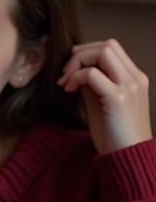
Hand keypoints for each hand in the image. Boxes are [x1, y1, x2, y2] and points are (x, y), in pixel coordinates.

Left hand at [57, 39, 151, 153]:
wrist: (128, 157)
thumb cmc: (114, 133)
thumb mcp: (101, 103)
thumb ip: (92, 85)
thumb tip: (75, 71)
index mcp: (134, 78)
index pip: (111, 48)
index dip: (86, 53)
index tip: (70, 72)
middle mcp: (135, 78)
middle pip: (108, 45)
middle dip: (80, 54)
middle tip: (65, 74)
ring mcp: (129, 87)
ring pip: (103, 52)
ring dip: (78, 62)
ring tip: (66, 82)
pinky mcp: (118, 99)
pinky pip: (93, 74)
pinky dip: (76, 77)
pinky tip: (69, 90)